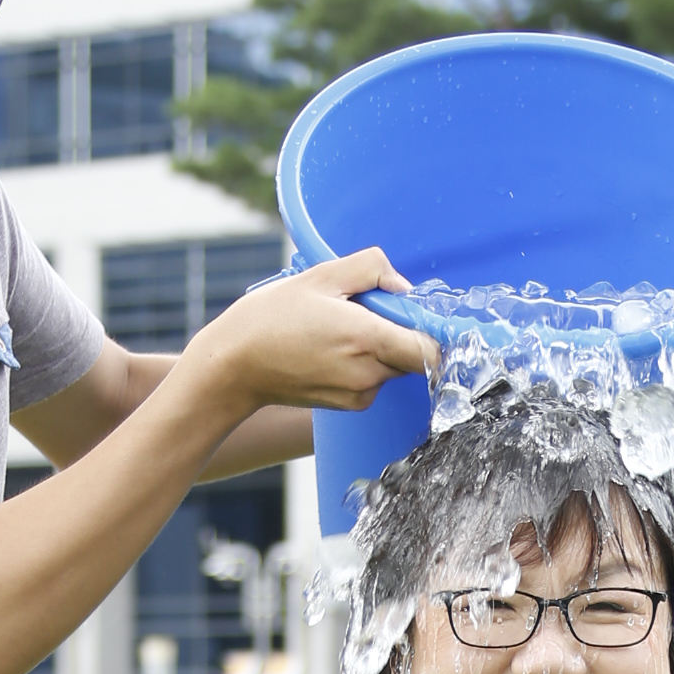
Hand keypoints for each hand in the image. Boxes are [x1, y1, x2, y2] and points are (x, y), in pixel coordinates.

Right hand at [194, 248, 433, 413]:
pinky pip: (375, 377)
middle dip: (400, 327)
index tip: (430, 315)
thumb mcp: (321, 276)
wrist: (234, 367)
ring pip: (394, 363)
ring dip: (380, 343)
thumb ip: (371, 269)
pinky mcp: (352, 404)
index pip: (432, 348)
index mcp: (367, 338)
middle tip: (364, 308)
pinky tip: (330, 348)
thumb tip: (403, 286)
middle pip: (415, 352)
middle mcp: (369, 373)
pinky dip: (365, 360)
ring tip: (338, 327)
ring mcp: (361, 393)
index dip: (439, 331)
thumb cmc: (270, 319)